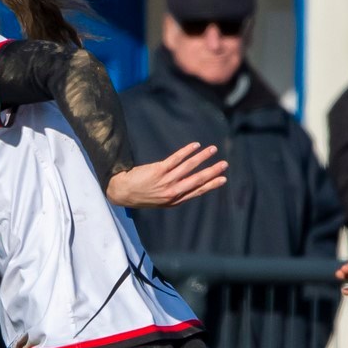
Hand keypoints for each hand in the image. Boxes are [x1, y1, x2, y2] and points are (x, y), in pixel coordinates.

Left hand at [105, 143, 226, 208]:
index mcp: (174, 200)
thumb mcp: (160, 202)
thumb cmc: (140, 196)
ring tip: (212, 150)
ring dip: (202, 157)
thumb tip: (187, 187)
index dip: (211, 185)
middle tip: (224, 164)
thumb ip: (174, 195)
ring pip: (189, 167)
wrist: (122, 192)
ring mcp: (166, 181)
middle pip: (197, 180)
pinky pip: (176, 159)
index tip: (223, 179)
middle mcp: (172, 192)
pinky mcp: (158, 170)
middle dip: (212, 171)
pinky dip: (187, 151)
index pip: (197, 191)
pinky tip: (195, 145)